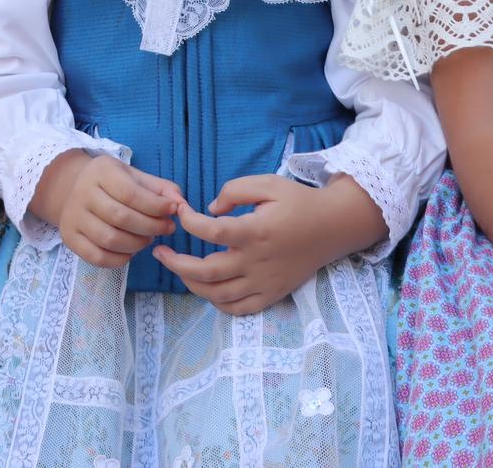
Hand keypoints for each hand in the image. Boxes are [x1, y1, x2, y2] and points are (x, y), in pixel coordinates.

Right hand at [38, 151, 182, 268]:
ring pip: (110, 239)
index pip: (131, 194)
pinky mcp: (69, 238)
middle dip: (151, 226)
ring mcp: (73, 217)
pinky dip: (120, 259)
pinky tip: (131, 250)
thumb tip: (181, 203)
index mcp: (101, 172)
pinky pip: (97, 257)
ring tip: (148, 238)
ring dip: (138, 244)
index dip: (156, 206)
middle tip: (167, 228)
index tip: (173, 210)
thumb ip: (161, 188)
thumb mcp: (136, 177)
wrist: (74, 188)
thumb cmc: (113, 183)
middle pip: (121, 217)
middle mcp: (82, 193)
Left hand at [153, 175, 371, 315]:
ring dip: (190, 283)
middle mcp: (257, 261)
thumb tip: (209, 210)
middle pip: (206, 272)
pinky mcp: (272, 294)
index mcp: (255, 231)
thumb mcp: (268, 183)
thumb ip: (234, 190)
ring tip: (177, 268)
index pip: (210, 231)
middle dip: (175, 263)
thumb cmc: (298, 202)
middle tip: (159, 251)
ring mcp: (264, 282)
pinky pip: (238, 309)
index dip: (188, 221)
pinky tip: (206, 288)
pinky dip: (217, 302)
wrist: (334, 227)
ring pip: (217, 294)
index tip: (179, 211)